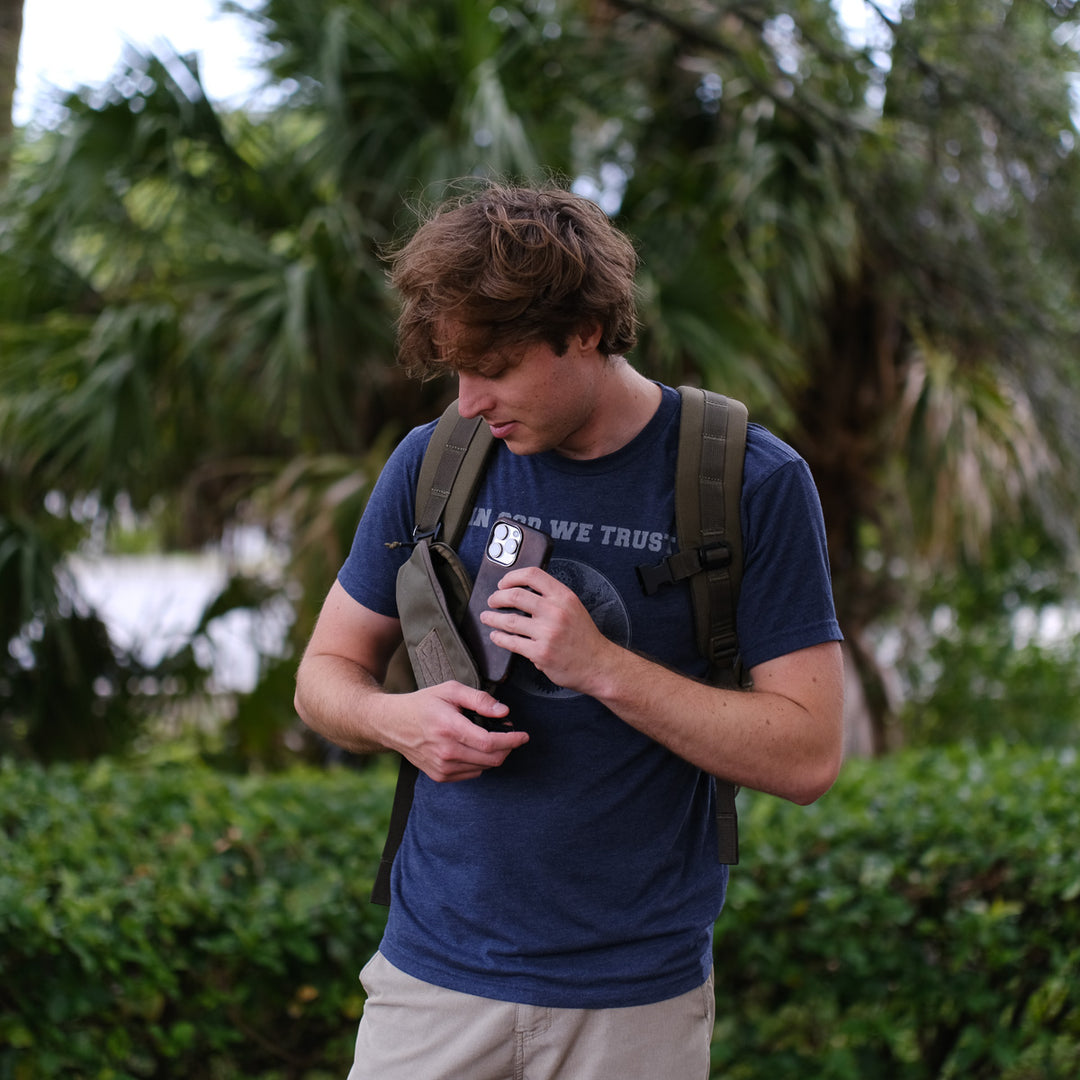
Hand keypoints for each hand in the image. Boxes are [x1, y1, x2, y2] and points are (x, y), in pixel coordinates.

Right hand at [390, 681, 528, 782]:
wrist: (393, 724)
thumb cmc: (423, 704)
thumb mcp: (450, 690)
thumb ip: (479, 699)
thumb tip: (503, 711)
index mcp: (449, 728)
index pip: (490, 742)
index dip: (512, 740)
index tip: (523, 735)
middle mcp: (446, 752)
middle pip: (491, 759)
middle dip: (507, 747)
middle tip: (510, 734)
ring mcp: (442, 767)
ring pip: (484, 768)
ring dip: (494, 755)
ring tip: (490, 737)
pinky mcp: (440, 776)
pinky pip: (472, 773)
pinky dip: (480, 762)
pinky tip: (474, 747)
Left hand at [480, 566, 611, 693]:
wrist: (598, 664)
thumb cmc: (584, 637)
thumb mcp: (573, 607)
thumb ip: (552, 598)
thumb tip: (522, 591)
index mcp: (563, 596)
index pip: (532, 575)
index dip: (512, 576)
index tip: (503, 583)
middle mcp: (555, 612)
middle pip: (515, 595)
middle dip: (497, 597)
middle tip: (492, 601)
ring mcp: (547, 633)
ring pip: (509, 621)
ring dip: (492, 618)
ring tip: (487, 618)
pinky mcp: (540, 653)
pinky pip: (512, 643)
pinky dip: (499, 638)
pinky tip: (496, 636)